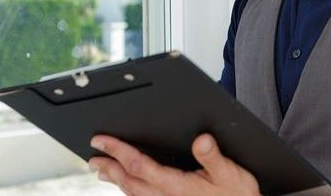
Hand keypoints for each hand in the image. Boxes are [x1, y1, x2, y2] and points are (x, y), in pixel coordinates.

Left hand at [88, 133, 259, 195]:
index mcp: (178, 187)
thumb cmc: (238, 195)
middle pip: (129, 181)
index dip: (118, 151)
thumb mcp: (231, 173)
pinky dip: (129, 190)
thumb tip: (201, 140)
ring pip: (132, 193)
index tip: (102, 140)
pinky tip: (127, 186)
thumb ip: (213, 157)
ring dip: (115, 179)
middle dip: (109, 165)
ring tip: (101, 169)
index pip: (140, 166)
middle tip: (93, 154)